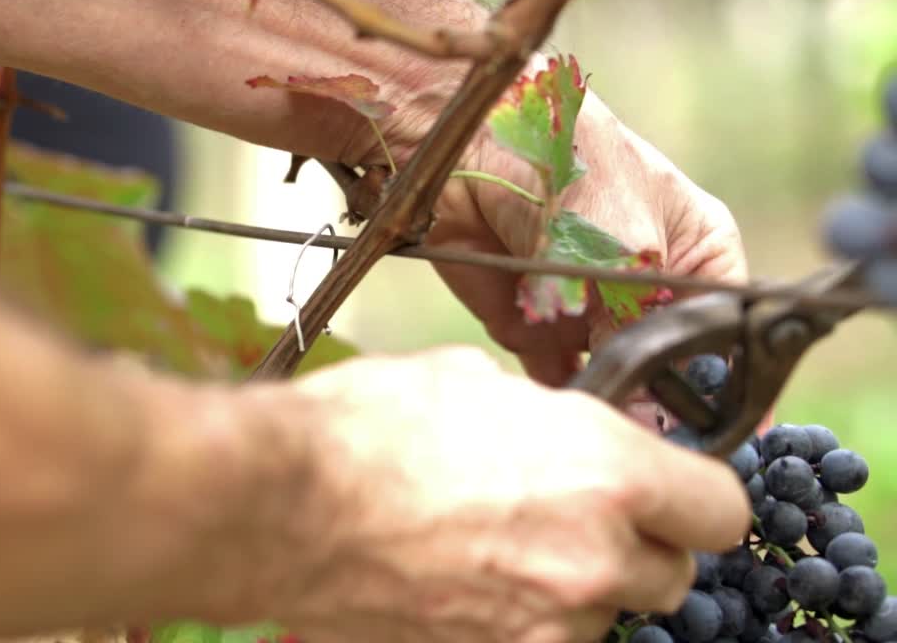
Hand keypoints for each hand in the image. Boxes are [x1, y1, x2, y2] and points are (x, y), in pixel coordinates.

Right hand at [282, 347, 749, 642]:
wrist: (281, 506)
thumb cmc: (364, 429)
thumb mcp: (465, 382)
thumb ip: (534, 414)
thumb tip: (541, 423)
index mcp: (605, 471)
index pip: (721, 509)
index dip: (693, 496)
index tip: (666, 492)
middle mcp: (592, 558)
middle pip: (670, 577)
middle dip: (632, 548)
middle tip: (573, 521)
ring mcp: (544, 625)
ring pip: (601, 618)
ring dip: (571, 590)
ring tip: (498, 554)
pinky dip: (515, 622)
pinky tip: (460, 586)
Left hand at [353, 59, 747, 394]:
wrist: (465, 144)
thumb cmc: (563, 160)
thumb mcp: (622, 245)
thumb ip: (637, 326)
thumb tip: (645, 409)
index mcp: (697, 253)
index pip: (729, 338)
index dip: (722, 390)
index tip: (714, 436)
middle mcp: (646, 289)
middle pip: (666, 373)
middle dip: (652, 403)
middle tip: (637, 427)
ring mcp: (589, 311)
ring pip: (609, 383)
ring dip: (599, 400)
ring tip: (586, 410)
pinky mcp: (532, 325)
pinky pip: (551, 379)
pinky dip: (550, 393)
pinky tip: (551, 398)